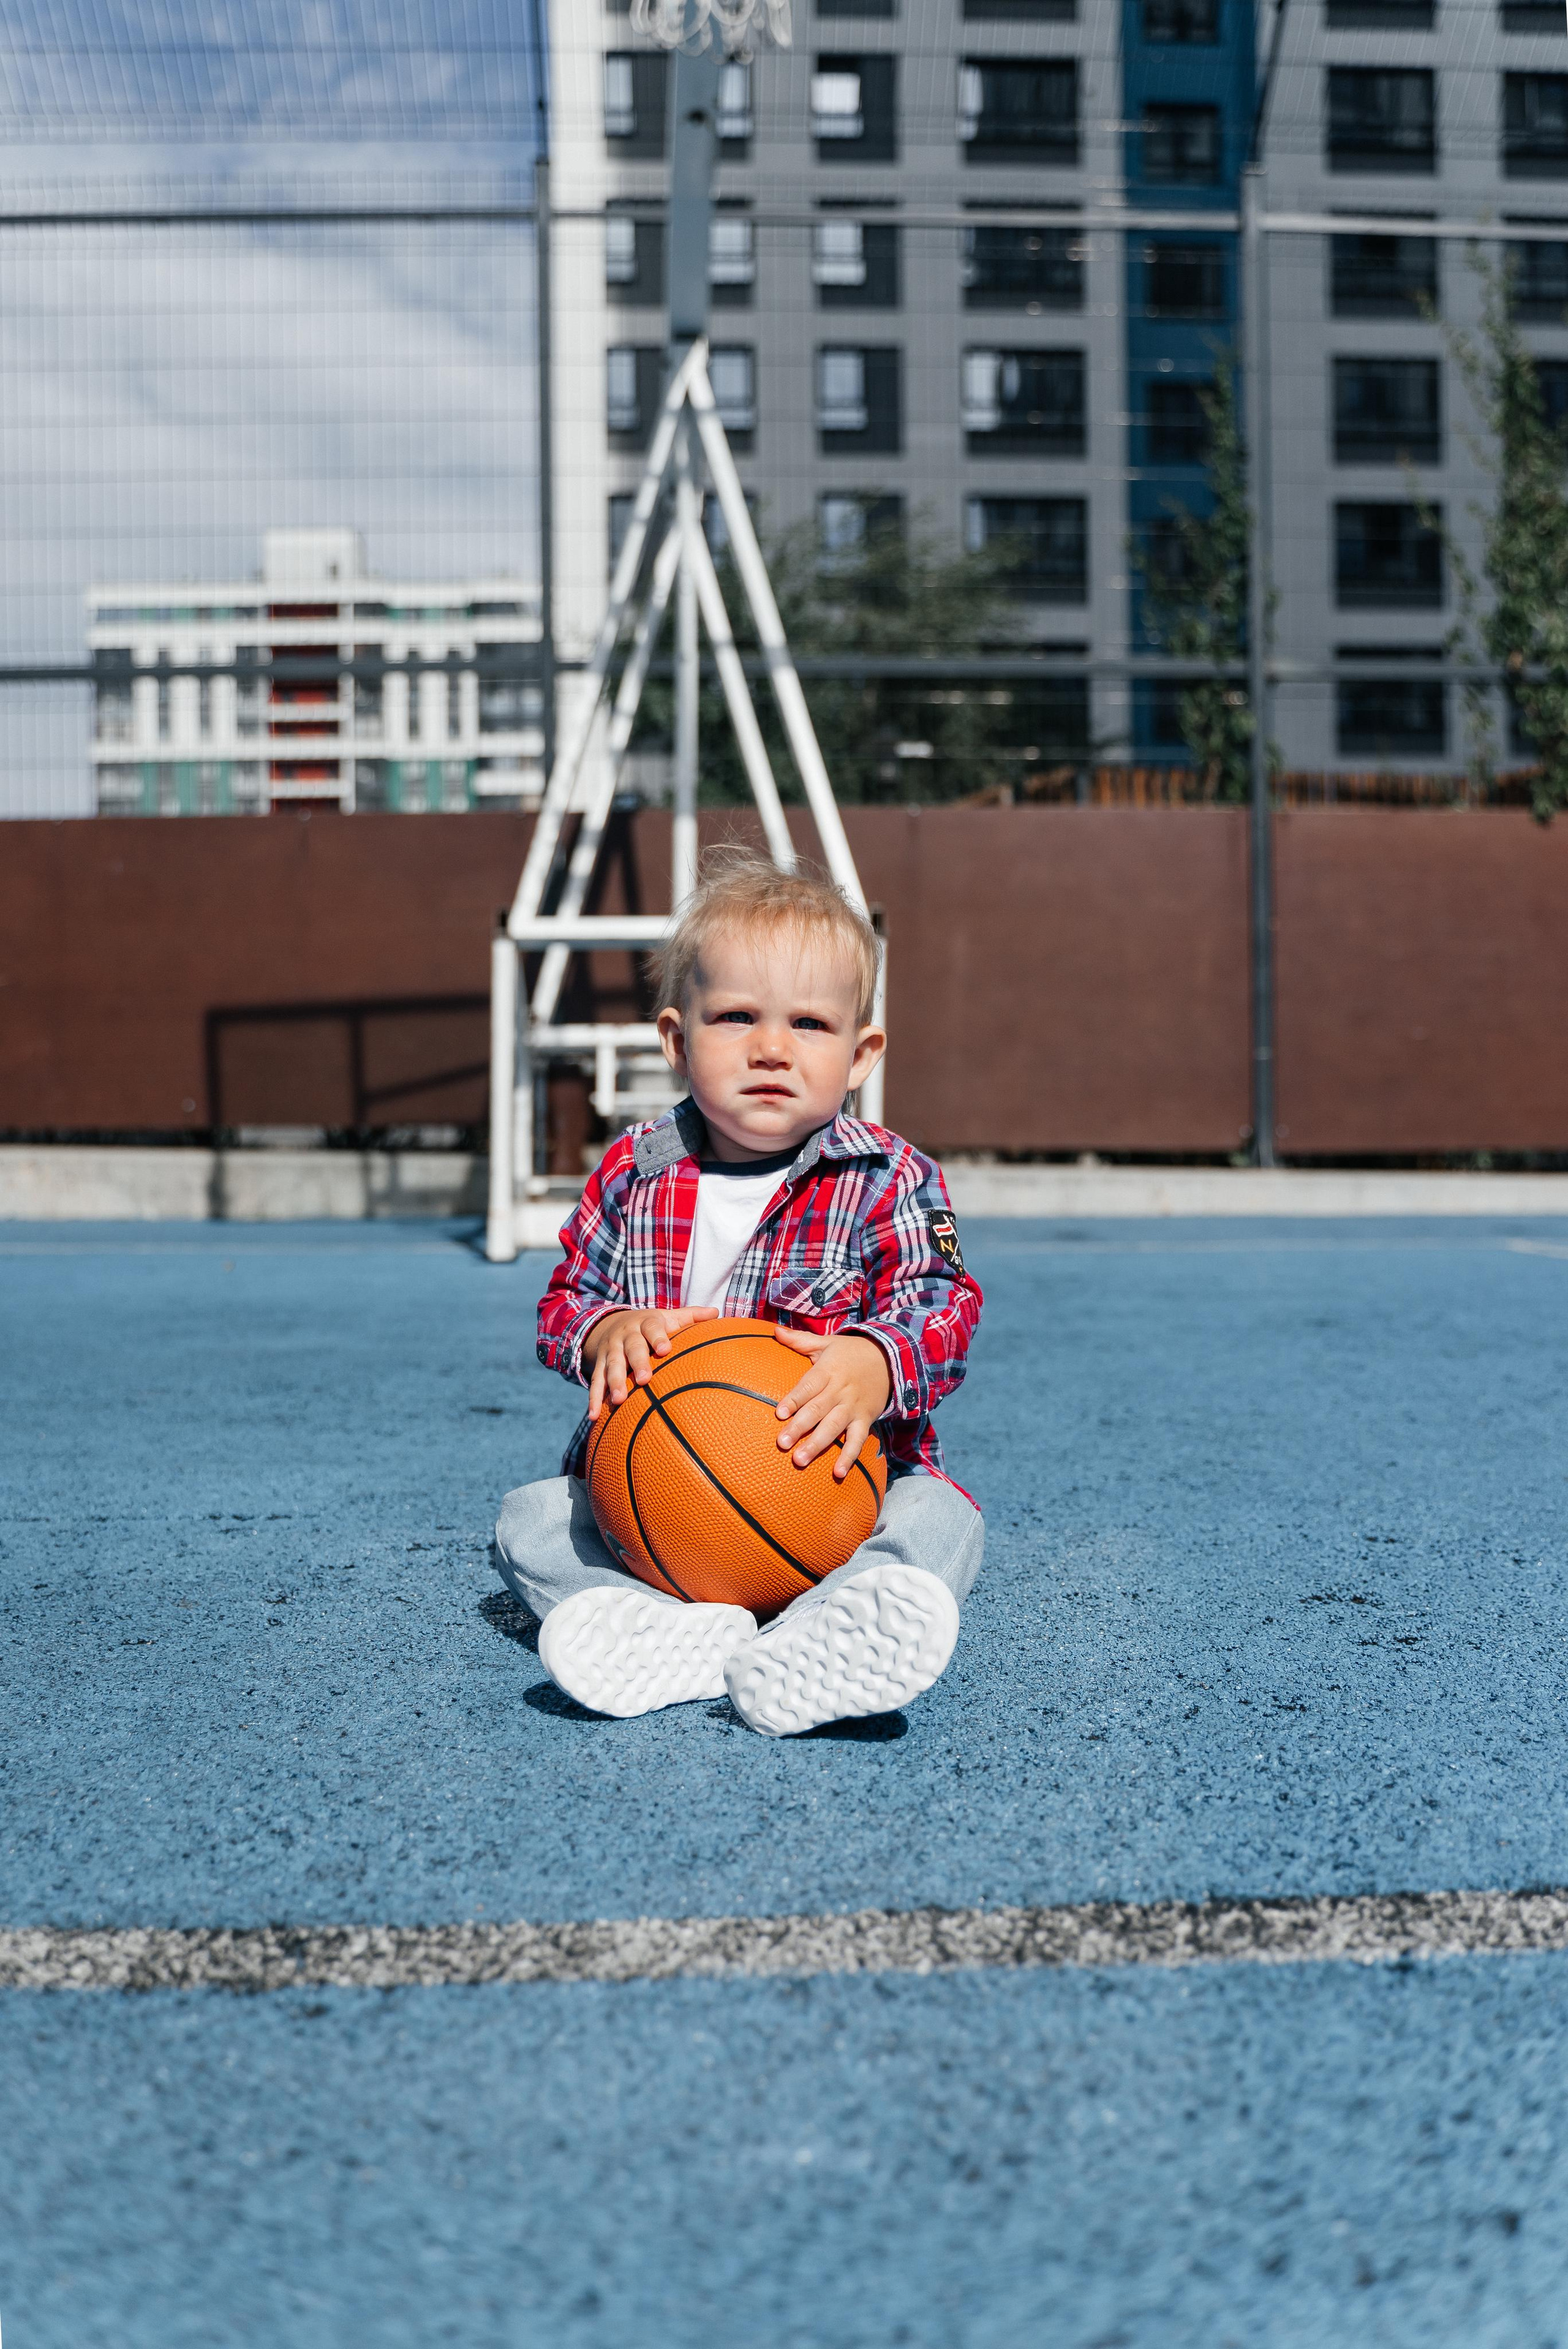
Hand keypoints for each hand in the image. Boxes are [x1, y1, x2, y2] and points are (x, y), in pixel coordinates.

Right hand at [583, 1306, 718, 1418]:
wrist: (610, 1323)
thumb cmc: (650, 1326)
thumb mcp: (667, 1317)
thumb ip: (691, 1316)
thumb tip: (716, 1312)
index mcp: (646, 1323)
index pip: (652, 1327)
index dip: (658, 1337)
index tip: (665, 1349)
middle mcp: (626, 1336)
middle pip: (631, 1348)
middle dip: (636, 1363)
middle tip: (644, 1380)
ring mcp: (611, 1351)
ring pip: (611, 1366)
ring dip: (614, 1383)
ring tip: (619, 1400)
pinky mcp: (600, 1365)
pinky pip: (596, 1382)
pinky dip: (594, 1399)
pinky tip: (595, 1416)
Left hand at [772, 1329, 890, 1479]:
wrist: (889, 1359)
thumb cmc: (850, 1352)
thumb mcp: (827, 1342)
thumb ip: (800, 1340)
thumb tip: (774, 1330)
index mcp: (828, 1370)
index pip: (809, 1386)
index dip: (794, 1399)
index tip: (779, 1413)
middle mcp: (840, 1390)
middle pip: (817, 1410)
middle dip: (800, 1428)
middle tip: (782, 1444)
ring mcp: (853, 1407)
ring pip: (834, 1428)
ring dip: (817, 1445)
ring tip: (799, 1460)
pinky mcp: (865, 1419)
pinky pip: (857, 1440)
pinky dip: (849, 1457)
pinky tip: (837, 1473)